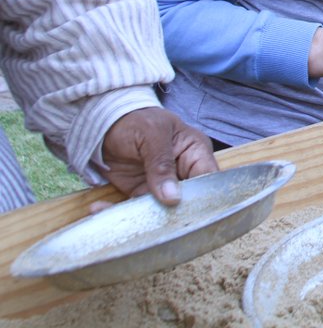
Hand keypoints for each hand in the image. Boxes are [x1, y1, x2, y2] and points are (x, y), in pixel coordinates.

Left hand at [100, 108, 217, 205]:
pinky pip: (133, 210)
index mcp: (196, 153)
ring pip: (160, 210)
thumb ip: (162, 164)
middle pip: (188, 201)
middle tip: (151, 220)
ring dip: (138, 216)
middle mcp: (183, 173)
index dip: (203, 197)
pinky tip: (97, 207)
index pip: (209, 179)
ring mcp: (162, 186)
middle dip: (171, 214)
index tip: (186, 211)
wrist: (105, 123)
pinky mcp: (140, 195)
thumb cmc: (137, 120)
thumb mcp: (152, 134)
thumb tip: (173, 197)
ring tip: (114, 216)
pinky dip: (115, 212)